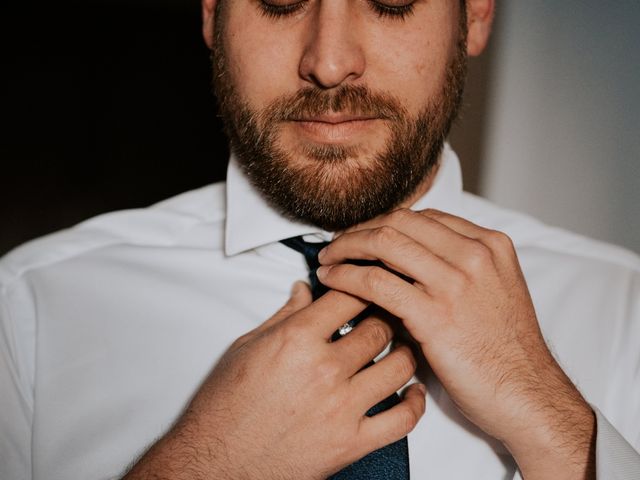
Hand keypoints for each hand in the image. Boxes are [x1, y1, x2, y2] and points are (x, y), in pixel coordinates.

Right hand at [124, 282, 425, 479]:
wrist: (215, 462)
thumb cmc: (225, 408)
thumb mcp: (248, 347)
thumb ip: (284, 316)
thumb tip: (303, 292)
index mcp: (296, 341)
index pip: (348, 296)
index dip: (362, 284)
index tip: (366, 283)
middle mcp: (324, 371)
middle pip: (379, 327)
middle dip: (384, 315)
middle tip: (385, 313)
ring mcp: (341, 408)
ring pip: (400, 366)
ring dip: (404, 351)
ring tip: (399, 346)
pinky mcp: (351, 443)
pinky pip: (402, 420)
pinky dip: (415, 402)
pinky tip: (411, 390)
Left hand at [317, 208, 594, 478]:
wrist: (526, 395)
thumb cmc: (506, 352)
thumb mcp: (492, 292)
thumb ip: (454, 270)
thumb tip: (402, 262)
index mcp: (489, 245)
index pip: (423, 217)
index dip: (383, 223)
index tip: (362, 236)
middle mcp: (474, 255)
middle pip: (399, 222)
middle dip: (360, 230)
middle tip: (337, 246)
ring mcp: (456, 282)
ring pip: (384, 243)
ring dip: (346, 249)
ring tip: (327, 261)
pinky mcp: (435, 313)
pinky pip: (376, 282)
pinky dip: (346, 277)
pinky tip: (331, 281)